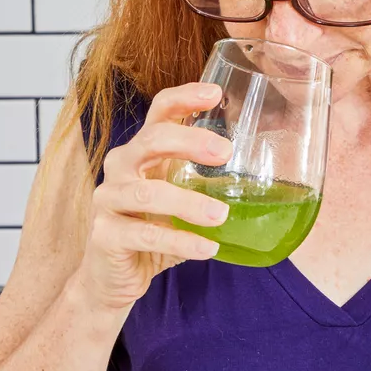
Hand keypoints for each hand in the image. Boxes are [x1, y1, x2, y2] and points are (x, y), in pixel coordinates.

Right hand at [75, 82, 231, 310]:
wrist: (114, 277)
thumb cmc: (153, 231)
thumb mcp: (181, 200)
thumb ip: (205, 184)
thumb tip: (265, 178)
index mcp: (142, 152)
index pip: (159, 112)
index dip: (184, 98)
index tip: (215, 94)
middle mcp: (120, 168)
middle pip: (151, 140)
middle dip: (189, 142)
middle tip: (225, 153)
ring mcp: (108, 200)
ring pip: (148, 192)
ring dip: (188, 202)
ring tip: (221, 215)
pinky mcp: (104, 234)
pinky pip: (145, 234)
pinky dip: (180, 242)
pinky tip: (206, 248)